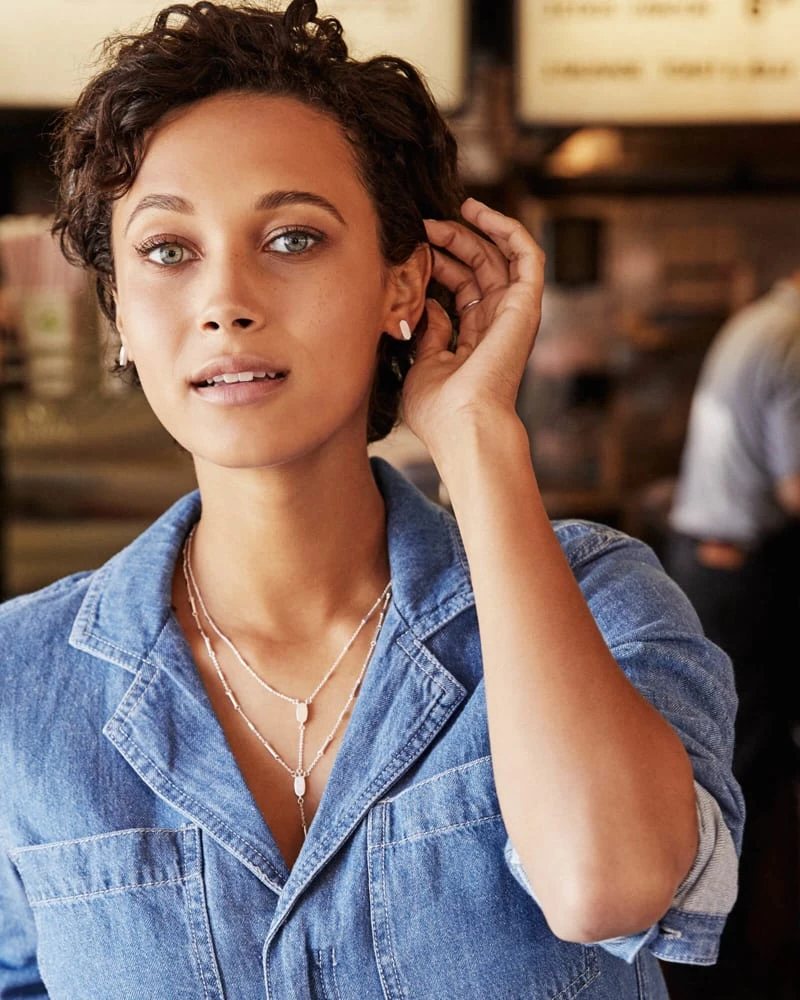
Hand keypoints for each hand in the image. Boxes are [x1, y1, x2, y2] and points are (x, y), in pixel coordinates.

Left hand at [402, 198, 544, 452]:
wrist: (464, 427)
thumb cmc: (440, 412)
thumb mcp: (422, 366)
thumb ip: (428, 333)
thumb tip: (430, 304)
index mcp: (475, 341)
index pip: (463, 291)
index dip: (440, 265)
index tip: (414, 248)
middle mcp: (498, 326)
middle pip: (481, 270)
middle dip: (454, 243)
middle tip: (425, 225)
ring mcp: (513, 315)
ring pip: (503, 258)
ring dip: (478, 230)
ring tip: (454, 209)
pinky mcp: (525, 306)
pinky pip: (527, 256)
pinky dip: (509, 229)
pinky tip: (481, 212)